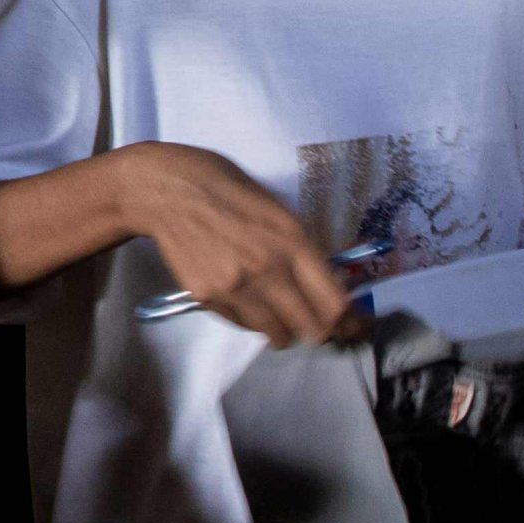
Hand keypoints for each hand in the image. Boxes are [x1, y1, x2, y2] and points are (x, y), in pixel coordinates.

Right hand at [118, 143, 359, 347]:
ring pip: (276, 334)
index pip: (335, 303)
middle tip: (320, 327)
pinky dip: (251, 320)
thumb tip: (327, 283)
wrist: (168, 190)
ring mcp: (236, 287)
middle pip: (312, 328)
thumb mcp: (278, 210)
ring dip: (284, 331)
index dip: (351, 322)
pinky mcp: (208, 297)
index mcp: (292, 240)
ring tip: (279, 316)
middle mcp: (268, 269)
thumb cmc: (227, 188)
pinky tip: (245, 298)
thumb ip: (302, 248)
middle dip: (320, 331)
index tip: (356, 326)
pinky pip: (242, 325)